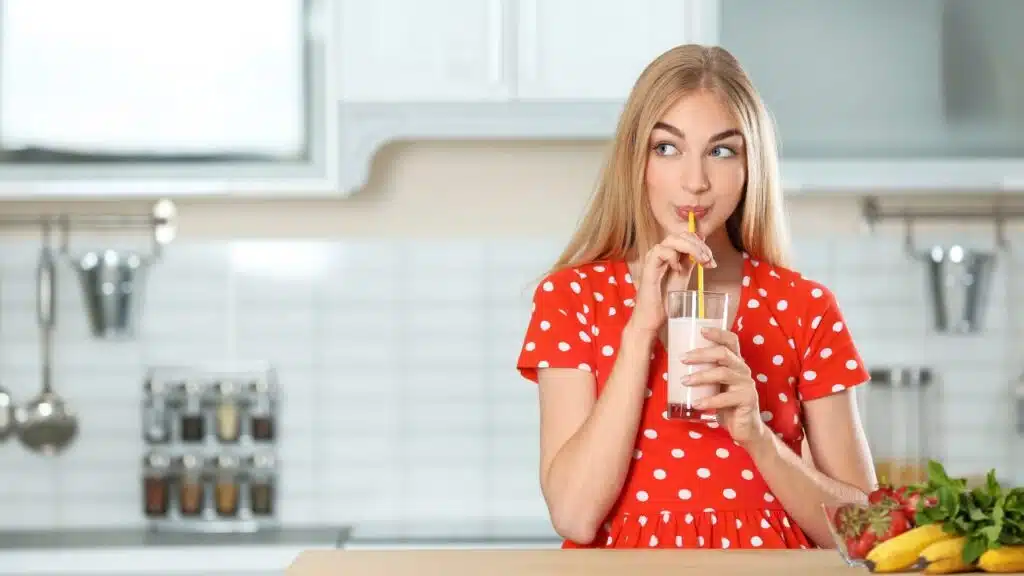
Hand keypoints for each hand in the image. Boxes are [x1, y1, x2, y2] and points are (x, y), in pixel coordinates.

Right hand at [626, 234, 715, 335]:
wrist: (652, 319)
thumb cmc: (665, 301)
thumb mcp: (683, 278)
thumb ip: (690, 263)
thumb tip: (704, 252)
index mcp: (669, 254)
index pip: (686, 237)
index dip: (701, 244)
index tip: (711, 260)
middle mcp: (660, 253)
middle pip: (681, 235)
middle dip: (699, 245)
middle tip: (708, 259)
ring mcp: (653, 259)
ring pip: (672, 239)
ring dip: (691, 248)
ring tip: (700, 261)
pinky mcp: (648, 267)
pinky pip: (661, 251)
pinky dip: (673, 257)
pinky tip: (678, 269)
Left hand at [681, 326, 766, 448]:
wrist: (745, 428)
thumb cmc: (726, 404)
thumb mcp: (715, 386)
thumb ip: (704, 374)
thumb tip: (675, 365)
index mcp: (735, 363)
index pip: (731, 340)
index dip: (718, 333)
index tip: (701, 330)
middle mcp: (743, 370)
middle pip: (724, 354)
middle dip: (701, 354)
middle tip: (682, 359)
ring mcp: (747, 385)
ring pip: (723, 373)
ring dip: (701, 376)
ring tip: (684, 381)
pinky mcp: (748, 400)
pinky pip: (726, 398)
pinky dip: (709, 401)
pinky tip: (696, 404)